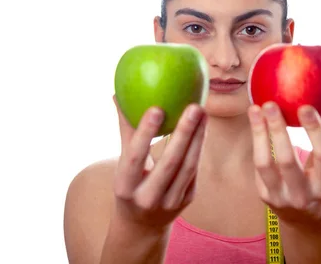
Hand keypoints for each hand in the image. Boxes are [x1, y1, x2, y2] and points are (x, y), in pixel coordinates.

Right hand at [111, 95, 206, 229]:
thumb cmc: (129, 184)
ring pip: (188, 166)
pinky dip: (199, 147)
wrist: (141, 226)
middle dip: (184, 134)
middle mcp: (148, 197)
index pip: (135, 157)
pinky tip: (203, 127)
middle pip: (170, 163)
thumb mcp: (122, 164)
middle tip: (194, 106)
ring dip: (198, 138)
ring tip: (202, 112)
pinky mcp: (187, 199)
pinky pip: (194, 169)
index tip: (156, 107)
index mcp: (126, 187)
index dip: (145, 133)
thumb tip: (117, 95)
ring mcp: (170, 201)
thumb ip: (125, 131)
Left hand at [247, 88, 320, 227]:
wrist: (308, 219)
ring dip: (259, 134)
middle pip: (287, 161)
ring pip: (265, 164)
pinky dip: (256, 142)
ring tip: (256, 109)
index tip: (305, 106)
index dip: (314, 131)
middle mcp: (304, 195)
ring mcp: (281, 198)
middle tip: (271, 103)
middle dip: (277, 130)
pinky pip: (257, 166)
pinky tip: (255, 121)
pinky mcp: (264, 196)